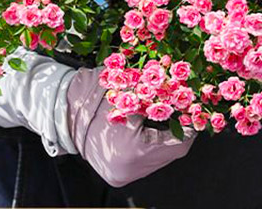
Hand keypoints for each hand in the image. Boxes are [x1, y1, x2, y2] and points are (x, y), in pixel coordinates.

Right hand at [66, 67, 194, 187]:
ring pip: (161, 160)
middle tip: (188, 114)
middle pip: (172, 153)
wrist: (65, 115)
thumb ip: (157, 90)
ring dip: (169, 140)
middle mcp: (131, 168)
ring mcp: (125, 175)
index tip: (197, 112)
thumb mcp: (131, 90)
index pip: (177, 142)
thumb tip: (183, 84)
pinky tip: (153, 130)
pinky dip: (154, 147)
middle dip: (182, 132)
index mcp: (134, 148)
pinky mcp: (120, 176)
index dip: (190, 126)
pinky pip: (147, 163)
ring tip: (171, 120)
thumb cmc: (95, 99)